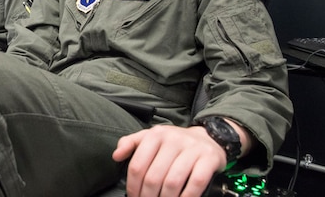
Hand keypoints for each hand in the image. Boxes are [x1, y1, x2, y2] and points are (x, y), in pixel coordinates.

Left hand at [112, 125, 226, 196]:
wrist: (207, 138)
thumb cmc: (174, 143)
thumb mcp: (151, 137)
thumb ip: (131, 143)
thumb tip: (116, 155)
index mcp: (156, 134)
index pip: (137, 165)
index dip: (133, 186)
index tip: (134, 196)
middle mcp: (173, 139)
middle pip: (153, 177)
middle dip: (147, 196)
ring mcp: (192, 148)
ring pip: (172, 182)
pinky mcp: (208, 158)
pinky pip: (196, 183)